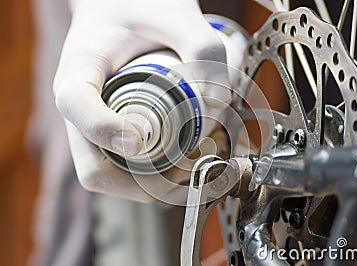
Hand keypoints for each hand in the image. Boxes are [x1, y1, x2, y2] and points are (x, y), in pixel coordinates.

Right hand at [53, 0, 230, 200]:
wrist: (120, 10)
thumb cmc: (139, 8)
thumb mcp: (175, 16)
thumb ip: (203, 50)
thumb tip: (218, 105)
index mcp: (79, 70)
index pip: (77, 107)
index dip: (107, 131)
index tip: (143, 139)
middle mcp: (79, 108)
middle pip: (93, 168)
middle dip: (139, 181)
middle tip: (183, 170)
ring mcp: (92, 127)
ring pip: (110, 177)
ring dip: (149, 185)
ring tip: (190, 168)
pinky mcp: (108, 134)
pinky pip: (122, 170)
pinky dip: (151, 177)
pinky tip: (181, 162)